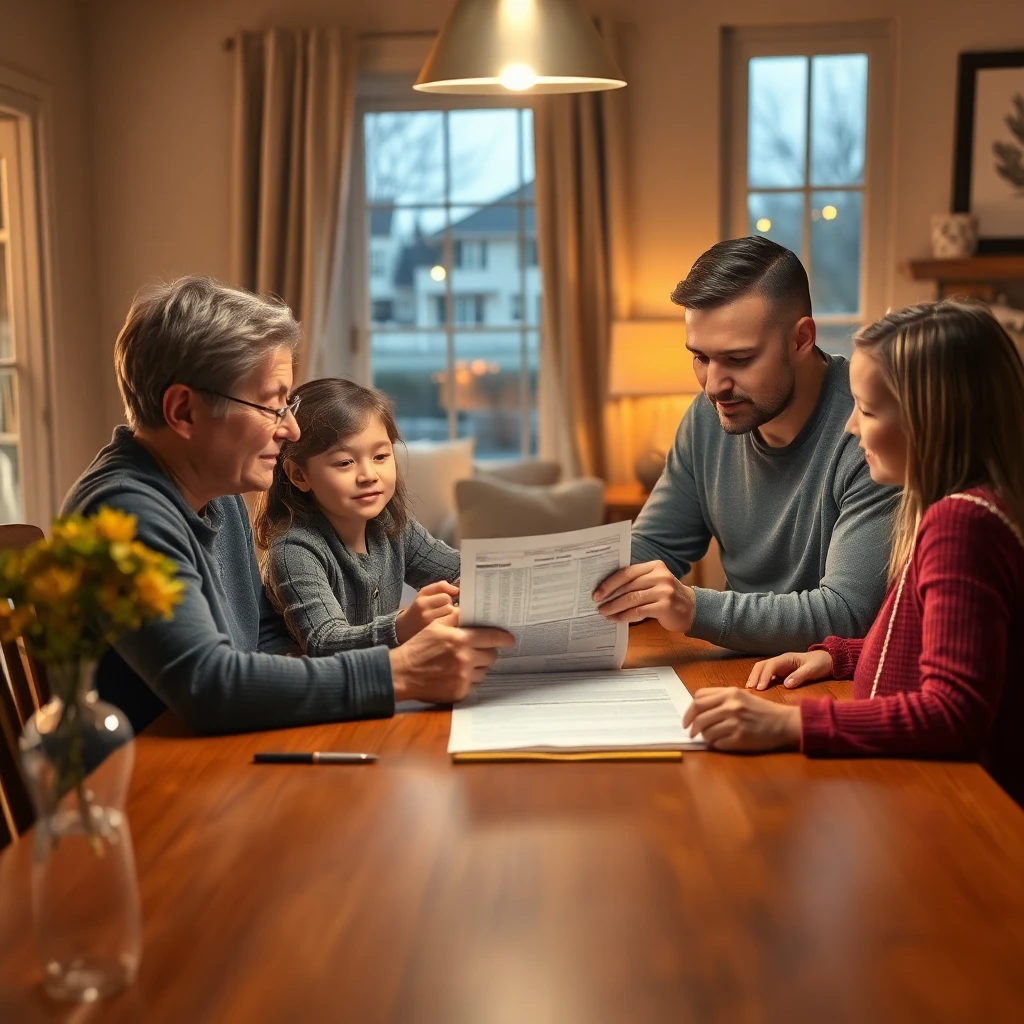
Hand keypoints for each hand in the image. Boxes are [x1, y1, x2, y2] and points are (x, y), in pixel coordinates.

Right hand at [389, 619, 513, 703]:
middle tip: (479, 650)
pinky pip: (473, 683)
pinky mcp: (460, 691)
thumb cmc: (418, 647)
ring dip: (478, 666)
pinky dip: (469, 679)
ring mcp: (463, 677)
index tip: (510, 639)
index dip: (504, 638)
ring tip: (463, 663)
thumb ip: (456, 618)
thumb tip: (472, 613)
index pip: (492, 637)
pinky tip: (456, 674)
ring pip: (484, 671)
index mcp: (460, 639)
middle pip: (491, 655)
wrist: (402, 673)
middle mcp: (465, 659)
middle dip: (488, 652)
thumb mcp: (435, 626)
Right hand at [395, 580, 459, 643]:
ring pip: (452, 618)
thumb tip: (456, 590)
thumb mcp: (424, 593)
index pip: (446, 596)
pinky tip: (445, 625)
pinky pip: (451, 627)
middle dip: (449, 607)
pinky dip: (451, 625)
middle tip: (442, 610)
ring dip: (451, 616)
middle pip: (450, 608)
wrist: (405, 627)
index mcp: (422, 603)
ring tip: (443, 617)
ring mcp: (430, 627)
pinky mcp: (436, 636)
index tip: (443, 601)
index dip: (447, 597)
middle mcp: (425, 615)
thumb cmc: (418, 608)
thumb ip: (440, 586)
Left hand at [592, 561, 694, 632]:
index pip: (627, 572)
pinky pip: (639, 611)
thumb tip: (607, 590)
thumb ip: (636, 582)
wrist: (693, 609)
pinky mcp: (665, 606)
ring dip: (614, 607)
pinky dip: (625, 616)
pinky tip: (616, 619)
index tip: (597, 592)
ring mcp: (664, 591)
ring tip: (604, 612)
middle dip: (609, 596)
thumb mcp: (655, 582)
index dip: (609, 582)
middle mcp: (660, 576)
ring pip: (631, 598)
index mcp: (655, 566)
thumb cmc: (667, 596)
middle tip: (597, 604)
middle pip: (628, 585)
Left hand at [683, 687, 800, 751]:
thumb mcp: (741, 695)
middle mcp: (731, 706)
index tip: (687, 719)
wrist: (783, 723)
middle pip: (698, 715)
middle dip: (691, 725)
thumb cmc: (761, 709)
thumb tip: (697, 708)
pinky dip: (716, 744)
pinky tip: (722, 742)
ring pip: (706, 731)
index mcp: (729, 693)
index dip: (689, 710)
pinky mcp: (740, 738)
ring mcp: (735, 722)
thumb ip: (720, 698)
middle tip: (691, 732)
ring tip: (710, 737)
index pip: (698, 699)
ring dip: (705, 736)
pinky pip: (718, 743)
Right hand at [745, 649, 832, 690]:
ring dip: (755, 677)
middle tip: (750, 689)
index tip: (760, 688)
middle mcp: (780, 661)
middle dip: (754, 676)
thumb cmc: (820, 663)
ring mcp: (780, 666)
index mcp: (786, 659)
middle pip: (762, 665)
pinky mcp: (781, 672)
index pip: (771, 665)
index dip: (764, 676)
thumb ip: (800, 676)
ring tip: (750, 689)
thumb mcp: (812, 669)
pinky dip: (761, 680)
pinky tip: (758, 688)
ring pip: (763, 669)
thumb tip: (786, 685)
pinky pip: (768, 675)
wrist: (828, 660)